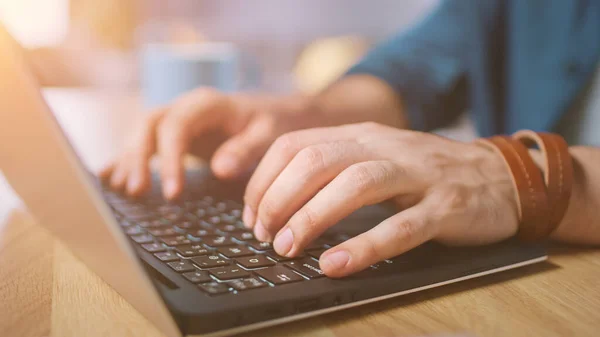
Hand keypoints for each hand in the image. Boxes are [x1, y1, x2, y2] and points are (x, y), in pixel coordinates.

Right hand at [99, 88, 333, 197]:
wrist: (275, 113)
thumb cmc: (273, 123)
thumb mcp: (269, 134)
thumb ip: (246, 150)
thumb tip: (220, 169)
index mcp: (206, 104)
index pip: (176, 127)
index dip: (170, 159)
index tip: (173, 193)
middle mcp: (185, 107)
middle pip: (149, 126)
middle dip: (139, 158)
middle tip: (137, 191)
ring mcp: (177, 119)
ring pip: (142, 134)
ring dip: (130, 160)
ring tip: (124, 190)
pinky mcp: (174, 134)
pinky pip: (145, 143)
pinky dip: (128, 159)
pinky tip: (109, 177)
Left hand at [243, 122, 518, 276]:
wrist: (499, 176)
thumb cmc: (424, 174)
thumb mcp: (374, 158)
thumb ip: (332, 170)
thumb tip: (275, 200)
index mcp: (360, 135)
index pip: (295, 145)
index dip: (263, 180)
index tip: (251, 215)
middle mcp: (384, 146)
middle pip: (317, 160)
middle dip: (278, 199)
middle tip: (263, 235)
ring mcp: (417, 175)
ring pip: (355, 184)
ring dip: (312, 217)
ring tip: (287, 248)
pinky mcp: (445, 207)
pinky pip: (400, 226)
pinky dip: (363, 246)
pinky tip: (335, 264)